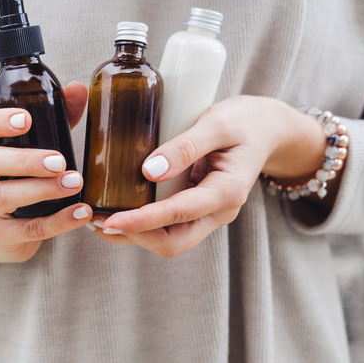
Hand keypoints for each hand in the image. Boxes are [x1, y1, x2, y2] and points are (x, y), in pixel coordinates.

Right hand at [0, 82, 92, 263]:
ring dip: (42, 190)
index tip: (27, 119)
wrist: (1, 231)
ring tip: (75, 183)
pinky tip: (80, 212)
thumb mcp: (30, 147)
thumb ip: (54, 118)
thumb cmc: (17, 177)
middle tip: (59, 161)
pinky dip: (57, 222)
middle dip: (24, 160)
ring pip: (4, 197)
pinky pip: (27, 229)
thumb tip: (78, 89)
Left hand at [95, 95, 327, 257]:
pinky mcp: (196, 208)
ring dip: (133, 234)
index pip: (178, 216)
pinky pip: (168, 226)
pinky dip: (141, 224)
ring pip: (168, 239)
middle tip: (96, 221)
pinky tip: (116, 210)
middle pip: (173, 243)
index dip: (141, 222)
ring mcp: (208, 213)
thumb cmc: (245, 121)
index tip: (109, 220)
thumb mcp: (217, 123)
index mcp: (227, 192)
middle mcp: (218, 211)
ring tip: (97, 218)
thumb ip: (186, 146)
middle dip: (133, 236)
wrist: (267, 128)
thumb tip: (149, 170)